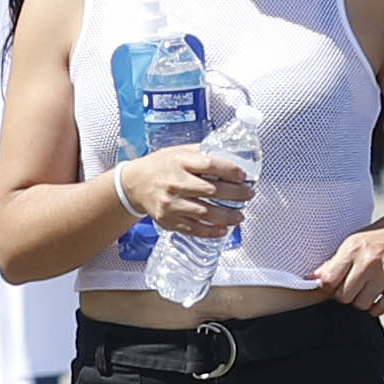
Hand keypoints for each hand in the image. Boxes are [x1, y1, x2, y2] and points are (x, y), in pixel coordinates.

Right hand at [113, 147, 253, 240]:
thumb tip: (230, 154)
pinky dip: (211, 231)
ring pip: (206, 213)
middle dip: (236, 194)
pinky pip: (194, 228)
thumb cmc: (159, 166)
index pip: (210, 164)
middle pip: (212, 190)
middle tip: (248, 194)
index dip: (230, 170)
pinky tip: (223, 229)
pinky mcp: (169, 220)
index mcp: (179, 162)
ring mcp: (172, 204)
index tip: (243, 175)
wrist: (134, 185)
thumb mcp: (178, 152)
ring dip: (228, 216)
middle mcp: (175, 183)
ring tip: (240, 215)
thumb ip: (201, 154)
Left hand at [307, 220, 383, 315]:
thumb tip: (311, 278)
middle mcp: (369, 263)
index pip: (329, 281)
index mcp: (353, 250)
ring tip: (363, 290)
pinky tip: (375, 297)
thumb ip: (332, 263)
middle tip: (349, 287)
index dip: (327, 287)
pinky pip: (382, 308)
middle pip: (344, 297)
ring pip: (362, 305)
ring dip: (360, 301)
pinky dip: (376, 307)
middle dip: (343, 295)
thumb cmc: (374, 240)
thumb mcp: (350, 244)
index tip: (332, 285)